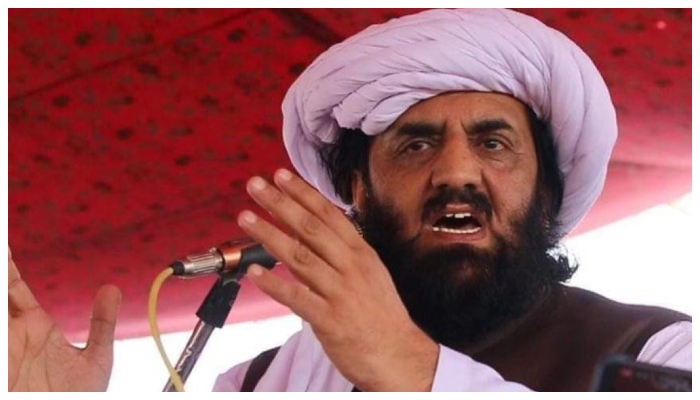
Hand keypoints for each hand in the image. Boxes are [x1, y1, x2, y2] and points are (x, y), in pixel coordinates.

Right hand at [8, 247, 120, 390]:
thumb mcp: (96, 359)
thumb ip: (102, 323)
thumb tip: (112, 289)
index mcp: (34, 328)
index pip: (14, 288)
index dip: (7, 265)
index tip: (5, 243)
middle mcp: (13, 334)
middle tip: (2, 243)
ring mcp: (4, 347)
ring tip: (2, 256)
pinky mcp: (0, 361)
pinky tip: (1, 299)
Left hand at [237, 169, 438, 390]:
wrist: (398, 354)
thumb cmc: (380, 314)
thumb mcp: (367, 274)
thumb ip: (336, 254)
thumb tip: (304, 234)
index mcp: (360, 253)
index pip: (328, 214)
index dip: (303, 193)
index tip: (281, 176)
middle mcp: (351, 267)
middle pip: (311, 228)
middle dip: (281, 203)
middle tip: (255, 185)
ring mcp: (340, 292)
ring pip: (300, 256)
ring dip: (270, 235)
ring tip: (246, 218)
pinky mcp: (329, 319)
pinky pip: (297, 297)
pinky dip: (274, 283)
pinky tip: (254, 272)